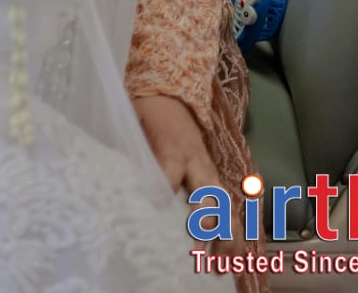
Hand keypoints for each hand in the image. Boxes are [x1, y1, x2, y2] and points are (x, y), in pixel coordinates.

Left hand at [136, 95, 242, 251]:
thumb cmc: (149, 113)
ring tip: (224, 261)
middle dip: (208, 223)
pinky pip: (228, 207)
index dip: (164, 187)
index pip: (170, 169)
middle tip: (203, 249)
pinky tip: (233, 253)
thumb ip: (133, 150)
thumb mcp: (135, 124)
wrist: (173, 96)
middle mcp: (197, 161)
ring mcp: (209, 171)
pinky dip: (233, 230)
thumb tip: (125, 177)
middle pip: (208, 193)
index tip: (158, 206)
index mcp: (173, 146)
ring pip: (225, 204)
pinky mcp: (214, 179)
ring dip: (227, 234)